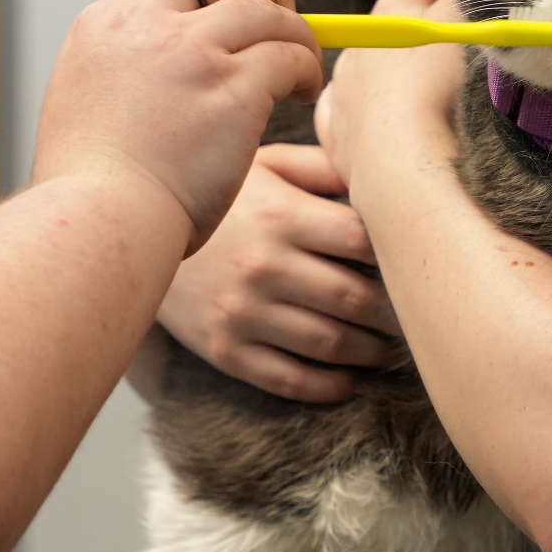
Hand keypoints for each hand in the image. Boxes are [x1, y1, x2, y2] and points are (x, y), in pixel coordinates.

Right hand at [31, 0, 323, 251]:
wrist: (96, 228)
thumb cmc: (93, 191)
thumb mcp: (86, 104)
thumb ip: (127, 70)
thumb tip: (173, 67)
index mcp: (103, 24)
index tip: (226, 23)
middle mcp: (146, 23)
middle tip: (285, 8)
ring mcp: (193, 51)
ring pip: (269, 12)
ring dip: (296, 34)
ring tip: (303, 66)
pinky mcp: (234, 86)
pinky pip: (290, 56)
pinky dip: (306, 68)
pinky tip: (304, 91)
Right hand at [158, 144, 401, 401]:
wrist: (129, 235)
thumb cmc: (219, 197)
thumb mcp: (265, 165)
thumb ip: (322, 166)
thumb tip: (380, 173)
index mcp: (281, 215)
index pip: (361, 240)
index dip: (398, 254)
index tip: (419, 263)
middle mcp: (265, 266)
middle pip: (354, 297)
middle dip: (396, 313)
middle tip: (421, 319)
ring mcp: (243, 312)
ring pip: (329, 342)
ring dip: (370, 351)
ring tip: (393, 349)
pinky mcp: (224, 350)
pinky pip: (287, 379)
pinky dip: (326, 386)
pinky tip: (349, 379)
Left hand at [315, 0, 465, 185]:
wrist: (404, 163)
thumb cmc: (439, 86)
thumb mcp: (468, 26)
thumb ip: (473, 1)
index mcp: (392, 13)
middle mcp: (359, 46)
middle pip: (397, 27)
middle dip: (424, 30)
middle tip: (459, 44)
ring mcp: (343, 91)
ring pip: (365, 69)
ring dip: (389, 72)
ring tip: (423, 89)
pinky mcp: (337, 135)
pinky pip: (342, 113)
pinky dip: (359, 111)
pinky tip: (377, 118)